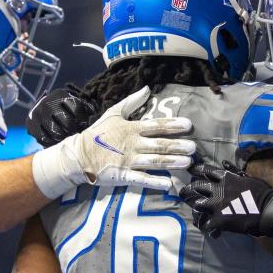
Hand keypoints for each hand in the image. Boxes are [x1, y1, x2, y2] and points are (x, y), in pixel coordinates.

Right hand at [32, 87, 194, 196]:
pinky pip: (140, 179)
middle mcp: (132, 145)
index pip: (156, 126)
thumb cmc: (98, 134)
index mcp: (131, 129)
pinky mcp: (123, 176)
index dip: (172, 125)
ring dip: (172, 162)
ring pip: (154, 161)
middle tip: (194, 147)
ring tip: (188, 163)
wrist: (78, 155)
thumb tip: (147, 88)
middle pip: (159, 145)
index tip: (188, 125)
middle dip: (177, 146)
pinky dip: (154, 182)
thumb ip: (131, 102)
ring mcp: (128, 161)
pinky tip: (168, 184)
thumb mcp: (113, 113)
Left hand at [179, 161, 272, 237]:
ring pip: (197, 205)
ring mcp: (216, 205)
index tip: (190, 171)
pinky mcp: (219, 219)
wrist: (269, 210)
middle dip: (188, 190)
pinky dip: (210, 229)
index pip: (204, 170)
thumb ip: (234, 172)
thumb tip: (224, 163)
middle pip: (195, 187)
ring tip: (199, 216)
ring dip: (198, 210)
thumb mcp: (248, 178)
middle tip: (184, 194)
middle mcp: (217, 189)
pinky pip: (207, 225)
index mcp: (225, 177)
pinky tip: (214, 232)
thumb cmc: (263, 192)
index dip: (195, 170)